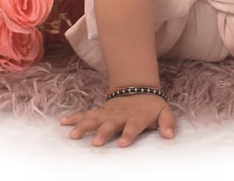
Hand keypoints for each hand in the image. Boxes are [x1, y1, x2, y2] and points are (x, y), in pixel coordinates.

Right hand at [60, 94, 175, 146]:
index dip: (129, 134)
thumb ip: (168, 122)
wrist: (138, 89)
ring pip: (95, 118)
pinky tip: (63, 122)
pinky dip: (75, 118)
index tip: (122, 144)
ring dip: (84, 126)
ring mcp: (109, 112)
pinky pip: (86, 115)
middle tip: (96, 143)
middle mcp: (121, 114)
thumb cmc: (151, 106)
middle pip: (111, 123)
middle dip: (103, 132)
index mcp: (137, 116)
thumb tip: (170, 135)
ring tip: (73, 135)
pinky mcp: (100, 112)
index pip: (134, 125)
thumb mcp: (164, 111)